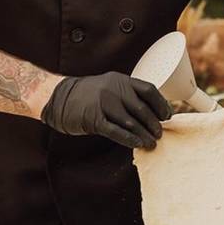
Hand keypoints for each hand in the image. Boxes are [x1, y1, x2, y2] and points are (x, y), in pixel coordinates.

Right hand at [40, 72, 171, 148]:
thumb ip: (126, 96)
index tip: (167, 116)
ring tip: (151, 143)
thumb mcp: (108, 87)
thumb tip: (150, 113)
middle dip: (153, 123)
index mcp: (120, 80)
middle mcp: (113, 89)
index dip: (161, 104)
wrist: (56, 96)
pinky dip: (129, 139)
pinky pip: (116, 131)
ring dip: (144, 134)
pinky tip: (137, 144)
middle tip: (159, 133)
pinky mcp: (93, 119)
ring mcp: (103, 104)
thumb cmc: (86, 95)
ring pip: (131, 122)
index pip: (148, 90)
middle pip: (142, 108)